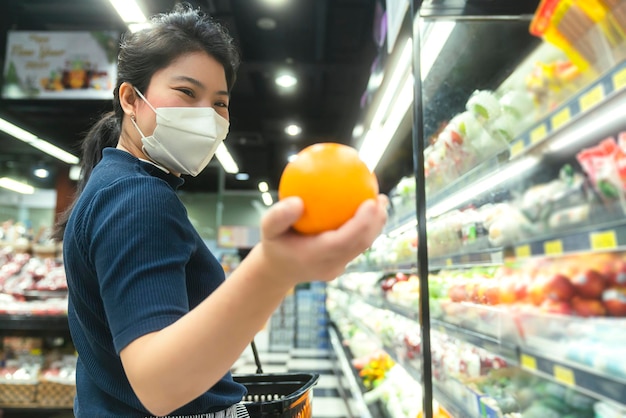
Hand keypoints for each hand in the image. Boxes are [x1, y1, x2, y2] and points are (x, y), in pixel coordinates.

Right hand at [259, 195, 387, 283]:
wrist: (277, 270)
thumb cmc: (274, 243)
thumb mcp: (267, 229)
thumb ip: (278, 216)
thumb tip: (298, 201)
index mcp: (314, 256)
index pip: (344, 242)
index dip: (362, 224)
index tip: (371, 202)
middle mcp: (330, 264)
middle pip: (360, 245)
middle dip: (375, 223)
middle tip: (381, 198)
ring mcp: (337, 267)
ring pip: (362, 246)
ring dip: (375, 225)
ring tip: (381, 201)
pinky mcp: (341, 264)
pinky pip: (357, 244)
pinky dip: (365, 227)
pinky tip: (367, 206)